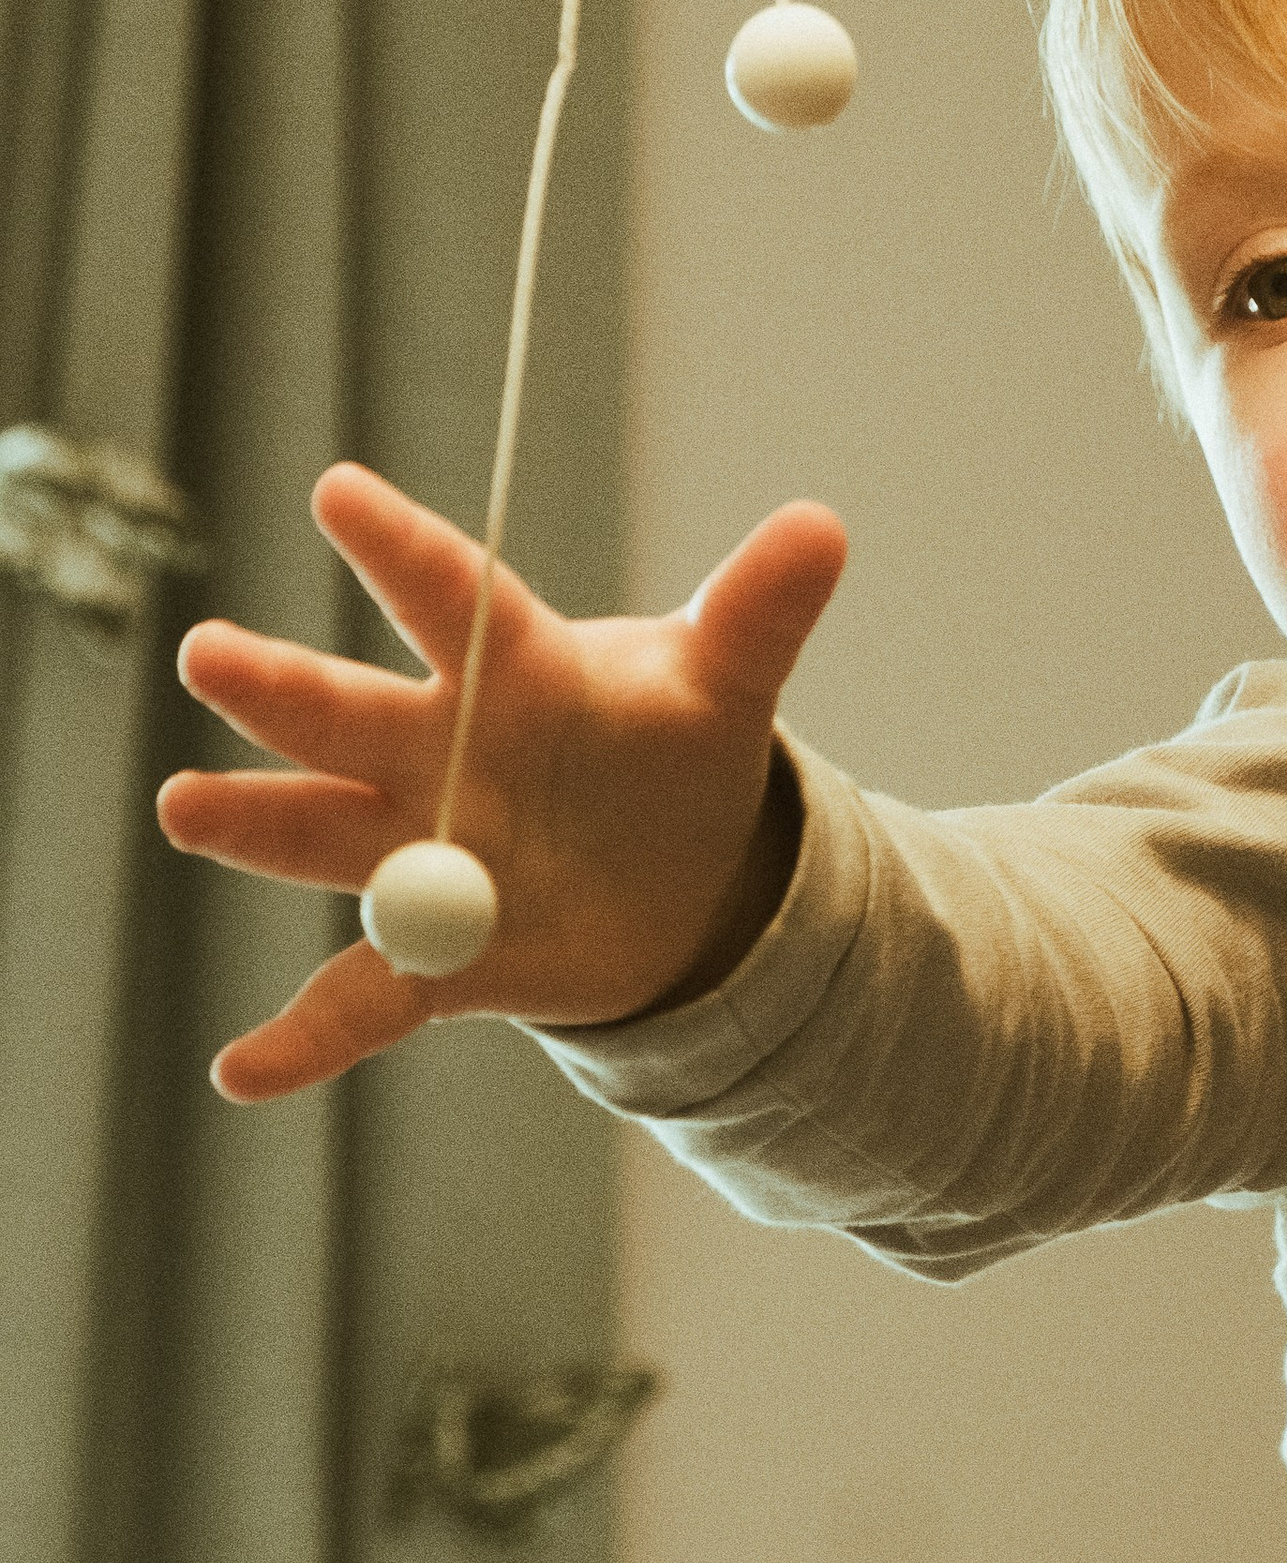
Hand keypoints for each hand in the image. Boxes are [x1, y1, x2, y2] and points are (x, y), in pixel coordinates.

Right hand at [158, 460, 846, 1098]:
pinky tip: (243, 1071)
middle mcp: (438, 751)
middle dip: (278, 691)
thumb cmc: (670, 750)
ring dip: (255, 826)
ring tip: (187, 808)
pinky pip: (360, 998)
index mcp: (512, 669)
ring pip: (321, 836)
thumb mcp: (725, 685)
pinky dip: (305, 1039)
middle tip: (210, 657)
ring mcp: (421, 853)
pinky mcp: (433, 956)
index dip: (398, 547)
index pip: (448, 597)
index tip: (337, 491)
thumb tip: (823, 526)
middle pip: (349, 715)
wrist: (673, 875)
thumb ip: (760, 613)